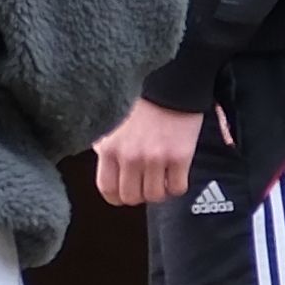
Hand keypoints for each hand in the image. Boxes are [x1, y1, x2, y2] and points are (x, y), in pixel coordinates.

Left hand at [92, 95, 208, 211]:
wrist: (172, 87)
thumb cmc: (142, 106)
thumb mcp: (113, 126)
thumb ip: (107, 148)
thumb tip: (105, 168)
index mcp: (110, 148)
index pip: (107, 189)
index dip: (117, 197)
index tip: (124, 193)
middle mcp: (130, 156)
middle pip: (131, 197)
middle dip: (140, 194)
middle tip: (146, 184)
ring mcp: (155, 158)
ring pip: (155, 196)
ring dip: (160, 191)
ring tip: (162, 177)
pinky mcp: (179, 157)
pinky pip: (177, 188)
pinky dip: (177, 185)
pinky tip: (176, 173)